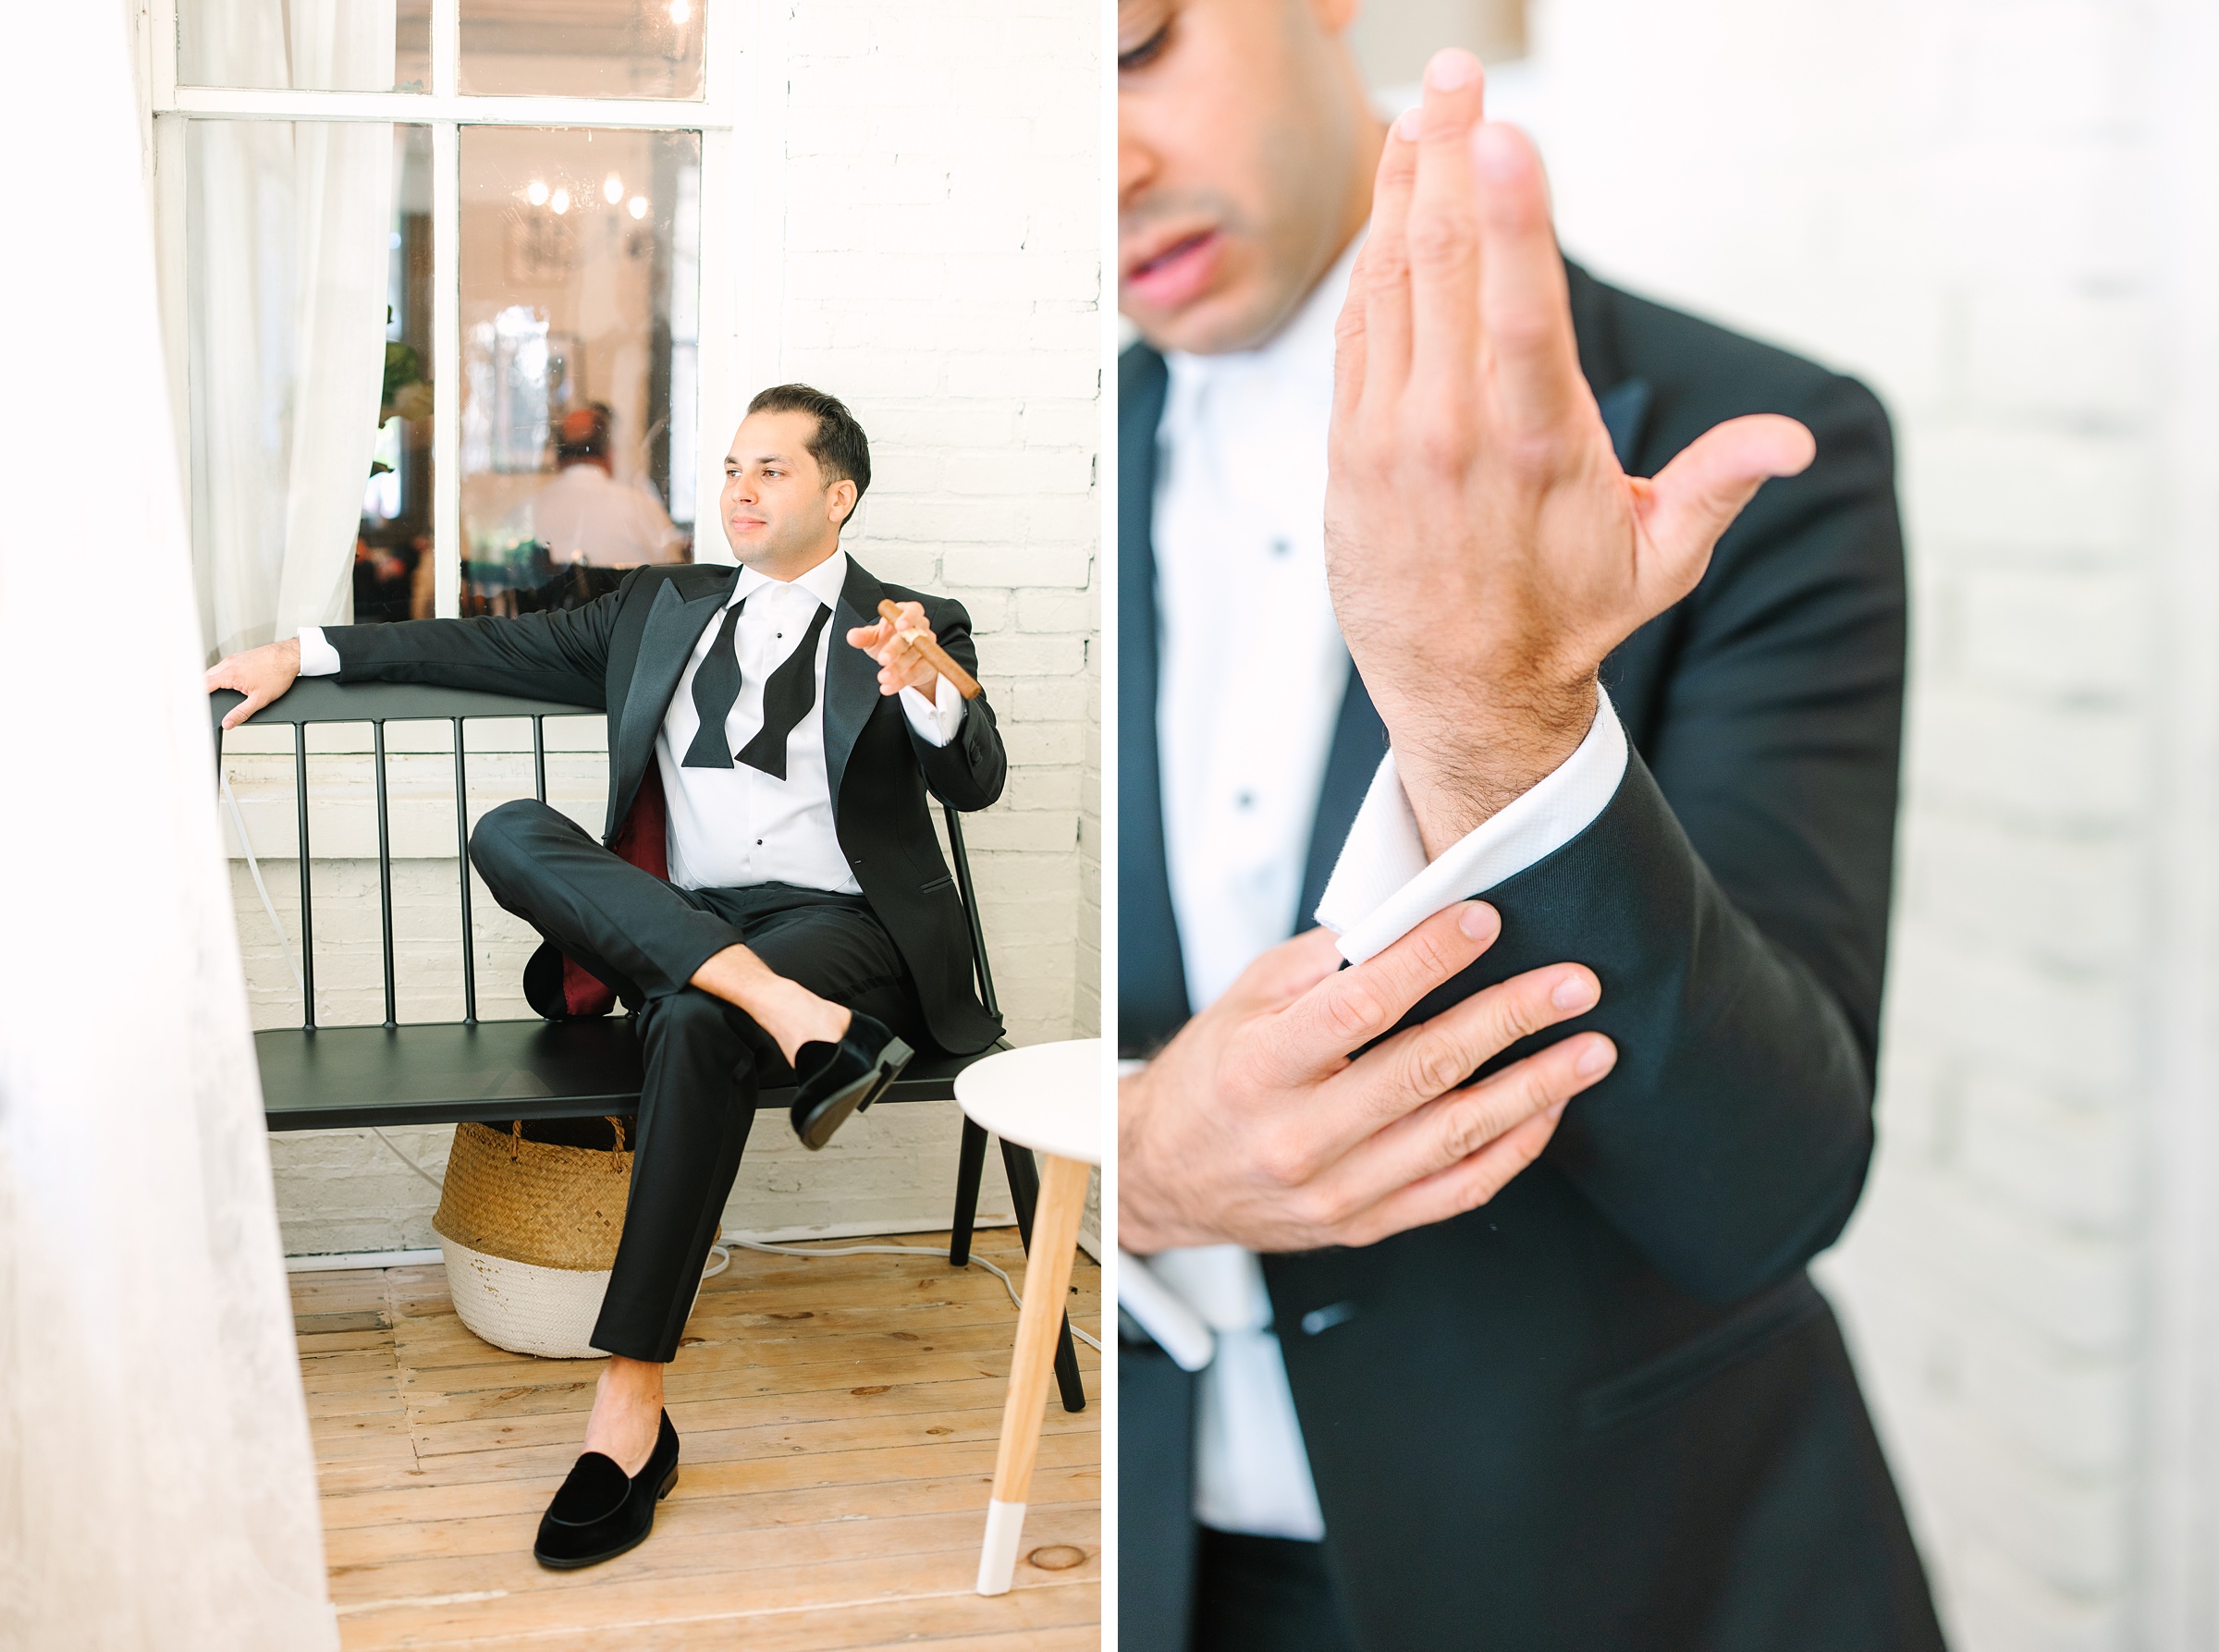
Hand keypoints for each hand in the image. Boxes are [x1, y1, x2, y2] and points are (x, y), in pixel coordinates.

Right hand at [204, 637, 301, 729]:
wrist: (290, 656)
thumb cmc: (278, 674)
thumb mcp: (260, 699)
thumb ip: (241, 713)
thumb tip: (228, 723)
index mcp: (229, 674)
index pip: (203, 686)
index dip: (195, 697)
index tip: (191, 705)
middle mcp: (228, 664)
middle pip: (205, 678)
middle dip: (200, 690)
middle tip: (198, 702)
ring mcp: (234, 659)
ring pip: (214, 671)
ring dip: (210, 682)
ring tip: (208, 694)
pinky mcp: (240, 657)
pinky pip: (223, 667)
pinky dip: (219, 675)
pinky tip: (224, 682)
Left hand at [844, 600, 939, 698]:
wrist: (904, 661)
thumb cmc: (888, 641)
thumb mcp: (873, 637)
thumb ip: (863, 636)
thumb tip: (852, 636)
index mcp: (906, 615)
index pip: (913, 610)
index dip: (908, 617)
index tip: (900, 625)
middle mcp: (920, 629)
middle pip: (912, 636)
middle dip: (896, 648)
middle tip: (882, 659)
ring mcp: (926, 647)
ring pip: (914, 656)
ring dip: (897, 668)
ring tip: (882, 677)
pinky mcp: (928, 664)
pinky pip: (916, 672)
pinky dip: (901, 681)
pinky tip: (888, 687)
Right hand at [1118, 901, 1616, 1253]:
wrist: (1166, 1174)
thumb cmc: (1211, 1080)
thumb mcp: (1245, 999)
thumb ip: (1325, 962)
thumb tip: (1407, 915)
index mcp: (1262, 1066)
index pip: (1359, 1005)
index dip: (1429, 958)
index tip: (1482, 922)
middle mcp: (1298, 1134)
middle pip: (1424, 1069)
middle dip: (1510, 1019)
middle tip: (1570, 985)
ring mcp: (1336, 1189)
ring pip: (1456, 1135)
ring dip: (1535, 1088)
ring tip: (1589, 1049)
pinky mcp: (1364, 1222)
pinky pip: (1457, 1190)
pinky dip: (1513, 1148)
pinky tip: (1548, 1109)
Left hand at [1325, 49, 1814, 853]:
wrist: (1461, 691)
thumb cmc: (1568, 617)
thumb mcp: (1658, 561)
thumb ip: (1718, 484)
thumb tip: (1794, 439)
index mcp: (1537, 447)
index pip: (1520, 314)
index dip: (1508, 219)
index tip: (1499, 135)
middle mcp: (1452, 434)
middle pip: (1443, 269)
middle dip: (1449, 156)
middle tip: (1459, 70)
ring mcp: (1390, 437)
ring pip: (1390, 285)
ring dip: (1403, 187)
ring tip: (1424, 105)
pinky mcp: (1349, 446)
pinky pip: (1359, 329)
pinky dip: (1374, 257)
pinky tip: (1394, 196)